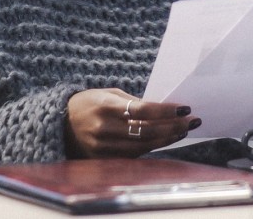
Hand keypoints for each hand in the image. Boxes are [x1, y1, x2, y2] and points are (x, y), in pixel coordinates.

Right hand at [64, 89, 201, 157]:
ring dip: (167, 139)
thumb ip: (133, 102)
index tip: (184, 108)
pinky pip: (134, 154)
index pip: (143, 110)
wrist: (61, 123)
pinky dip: (152, 147)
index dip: (166, 111)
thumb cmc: (89, 103)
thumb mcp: (109, 94)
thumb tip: (162, 108)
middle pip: (147, 130)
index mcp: (105, 105)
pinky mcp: (105, 158)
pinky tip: (165, 140)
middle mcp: (104, 127)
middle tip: (191, 121)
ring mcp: (104, 146)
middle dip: (172, 126)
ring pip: (144, 145)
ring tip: (183, 130)